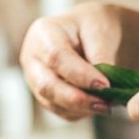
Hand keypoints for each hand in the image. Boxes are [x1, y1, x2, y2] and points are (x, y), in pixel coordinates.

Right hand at [19, 3, 121, 119]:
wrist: (92, 34)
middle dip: (77, 99)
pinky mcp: (46, 96)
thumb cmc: (94, 26)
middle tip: (105, 104)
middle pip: (46, 86)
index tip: (105, 85)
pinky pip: (61, 112)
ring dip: (80, 109)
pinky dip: (80, 113)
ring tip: (106, 106)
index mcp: (43, 33)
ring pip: (53, 103)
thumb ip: (101, 55)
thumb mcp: (101, 30)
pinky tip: (98, 106)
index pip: (56, 57)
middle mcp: (33, 58)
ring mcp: (36, 80)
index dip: (80, 74)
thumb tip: (103, 86)